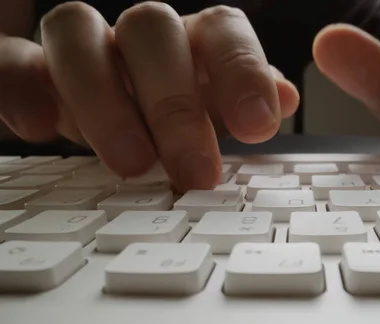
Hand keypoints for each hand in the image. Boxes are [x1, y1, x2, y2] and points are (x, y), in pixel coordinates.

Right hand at [0, 2, 298, 191]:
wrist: (112, 114)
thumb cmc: (174, 115)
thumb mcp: (216, 114)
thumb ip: (245, 102)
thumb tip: (285, 97)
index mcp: (192, 42)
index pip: (222, 31)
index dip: (242, 72)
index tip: (259, 126)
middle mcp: (139, 38)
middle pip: (150, 30)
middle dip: (175, 103)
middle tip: (197, 171)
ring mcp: (84, 49)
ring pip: (76, 31)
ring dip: (104, 99)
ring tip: (130, 165)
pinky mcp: (30, 71)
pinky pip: (12, 62)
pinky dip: (21, 88)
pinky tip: (41, 129)